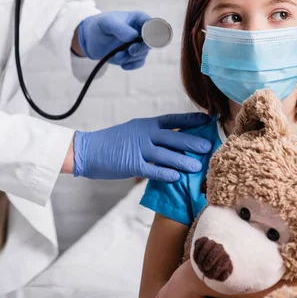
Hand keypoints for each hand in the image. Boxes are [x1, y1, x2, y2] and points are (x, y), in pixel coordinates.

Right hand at [73, 113, 210, 180]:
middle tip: (208, 147)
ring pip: (166, 155)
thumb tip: (176, 139)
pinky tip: (177, 177)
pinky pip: (153, 170)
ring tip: (198, 167)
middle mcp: (145, 134)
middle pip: (174, 137)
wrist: (88, 150)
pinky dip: (165, 173)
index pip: (173, 120)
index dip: (191, 120)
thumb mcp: (134, 131)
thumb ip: (153, 134)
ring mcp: (139, 149)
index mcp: (146, 124)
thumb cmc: (113, 142)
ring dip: (183, 161)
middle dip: (192, 142)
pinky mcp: (132, 164)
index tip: (207, 120)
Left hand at [77, 11, 151, 69]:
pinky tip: (122, 65)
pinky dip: (131, 65)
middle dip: (141, 48)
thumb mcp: (106, 23)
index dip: (153, 32)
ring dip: (130, 57)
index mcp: (139, 18)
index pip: (153, 24)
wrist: (90, 39)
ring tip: (117, 56)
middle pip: (151, 42)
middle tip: (131, 50)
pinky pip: (139, 63)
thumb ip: (120, 28)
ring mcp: (138, 44)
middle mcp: (142, 32)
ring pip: (143, 54)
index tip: (144, 39)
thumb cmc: (99, 25)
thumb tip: (133, 37)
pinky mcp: (133, 56)